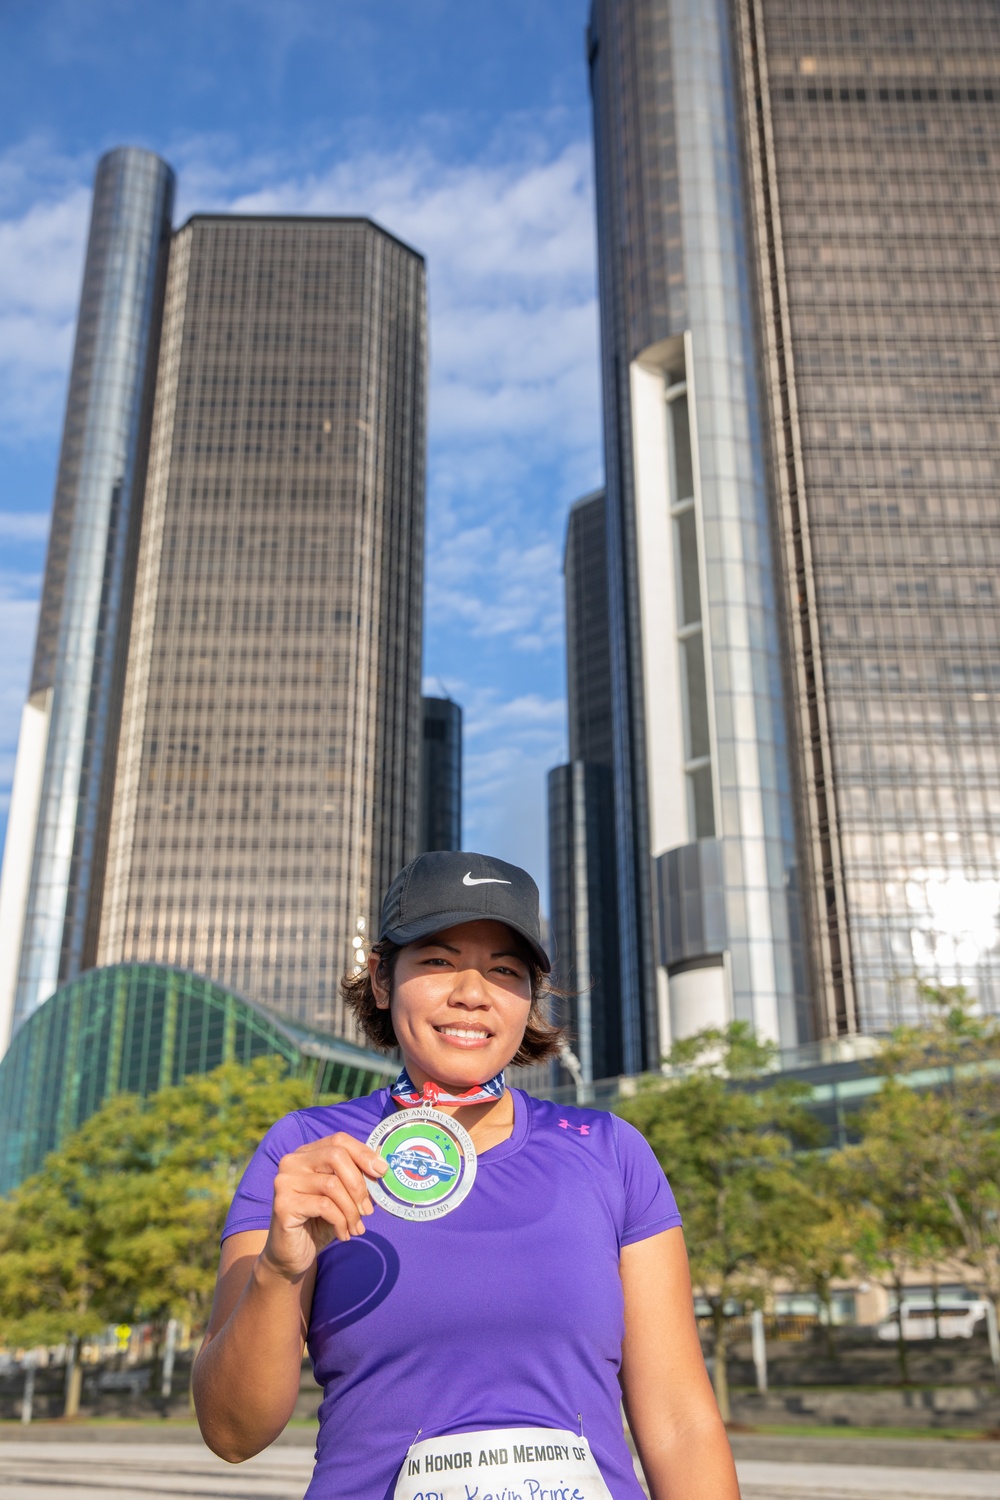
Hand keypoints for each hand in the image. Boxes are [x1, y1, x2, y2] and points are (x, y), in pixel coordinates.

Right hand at [261, 1132, 389, 1279]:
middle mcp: (291, 1162)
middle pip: (336, 1156)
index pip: (338, 1140)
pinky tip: (343, 1235)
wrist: (292, 1256)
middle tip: (368, 1209)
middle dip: (359, 1184)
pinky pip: (324, 1206)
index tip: (382, 1172)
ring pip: (332, 1184)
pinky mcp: (283, 1204)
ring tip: (357, 1227)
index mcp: (306, 1154)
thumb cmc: (320, 1223)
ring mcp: (284, 1182)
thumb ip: (356, 1178)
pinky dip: (341, 1221)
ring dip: (352, 1210)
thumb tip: (382, 1165)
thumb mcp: (341, 1197)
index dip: (363, 1153)